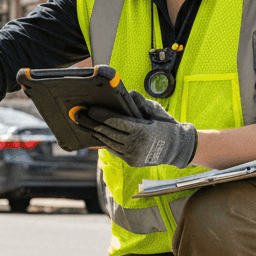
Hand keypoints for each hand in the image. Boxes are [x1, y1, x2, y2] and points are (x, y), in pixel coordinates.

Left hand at [76, 90, 196, 169]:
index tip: (89, 109)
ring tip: (82, 124)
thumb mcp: (156, 109)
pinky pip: (113, 150)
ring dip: (94, 133)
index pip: (116, 122)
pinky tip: (94, 134)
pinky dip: (103, 142)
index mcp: (142, 131)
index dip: (101, 115)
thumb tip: (127, 94)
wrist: (178, 148)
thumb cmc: (166, 125)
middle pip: (108, 133)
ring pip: (108, 143)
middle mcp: (136, 145)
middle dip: (91, 123)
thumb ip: (140, 102)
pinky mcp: (131, 162)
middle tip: (77, 115)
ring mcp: (133, 156)